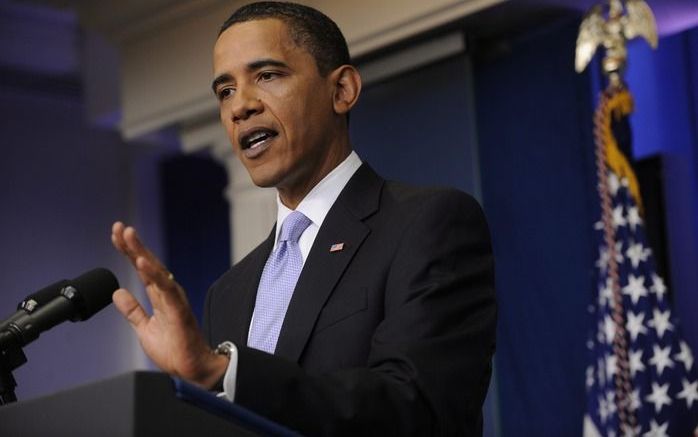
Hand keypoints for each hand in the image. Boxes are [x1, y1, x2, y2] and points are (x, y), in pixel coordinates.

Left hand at [111, 221, 227, 387]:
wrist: (190, 368)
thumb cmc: (174, 349)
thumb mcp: (144, 328)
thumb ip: (133, 310)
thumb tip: (118, 293)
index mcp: (159, 296)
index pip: (141, 269)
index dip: (128, 252)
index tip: (116, 236)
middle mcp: (167, 293)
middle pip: (148, 263)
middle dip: (133, 245)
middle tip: (119, 227)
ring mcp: (174, 299)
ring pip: (156, 270)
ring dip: (141, 252)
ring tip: (128, 235)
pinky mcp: (178, 309)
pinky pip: (165, 288)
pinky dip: (153, 274)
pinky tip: (141, 262)